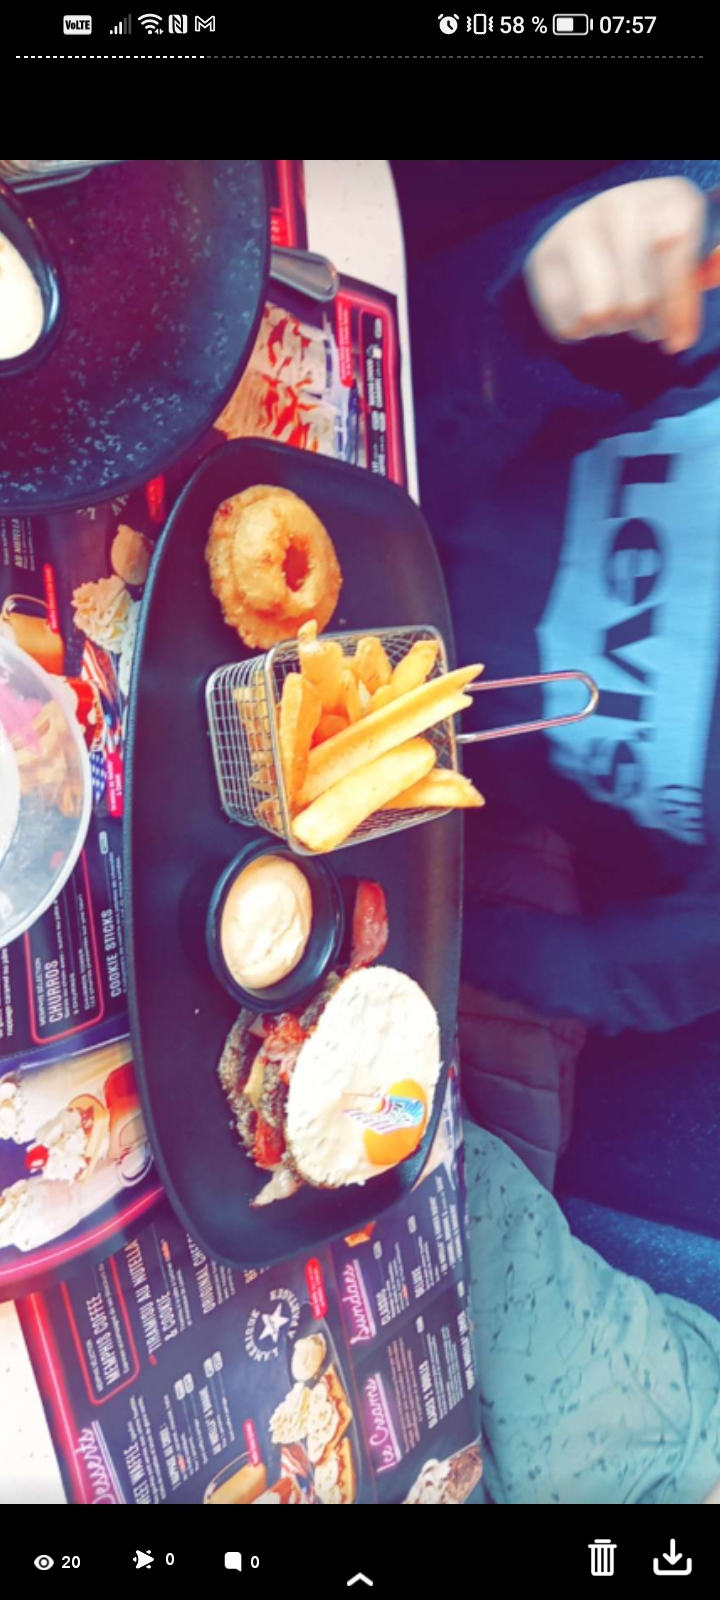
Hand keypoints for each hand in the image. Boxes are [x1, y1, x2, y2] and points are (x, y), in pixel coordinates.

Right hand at [525, 178, 706, 352]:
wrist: (591, 237)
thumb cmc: (656, 257)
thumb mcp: (690, 256)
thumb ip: (707, 267)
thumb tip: (717, 263)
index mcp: (667, 199)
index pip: (672, 252)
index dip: (677, 306)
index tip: (680, 342)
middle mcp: (618, 203)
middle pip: (637, 296)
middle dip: (646, 326)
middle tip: (648, 326)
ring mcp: (575, 227)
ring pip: (600, 312)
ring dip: (613, 328)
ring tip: (619, 315)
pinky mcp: (542, 258)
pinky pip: (567, 323)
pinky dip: (582, 331)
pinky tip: (589, 312)